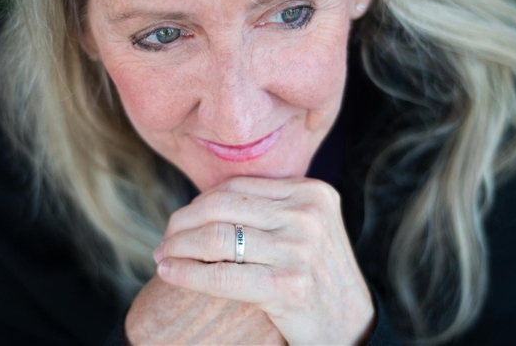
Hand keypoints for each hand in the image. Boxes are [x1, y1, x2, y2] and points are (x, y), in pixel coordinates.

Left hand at [155, 177, 375, 344]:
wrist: (352, 327)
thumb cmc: (319, 278)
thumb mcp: (309, 229)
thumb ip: (272, 209)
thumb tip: (206, 200)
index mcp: (312, 193)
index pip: (236, 187)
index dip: (198, 203)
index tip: (180, 222)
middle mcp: (307, 215)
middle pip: (221, 208)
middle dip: (182, 223)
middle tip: (165, 240)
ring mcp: (299, 249)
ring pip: (215, 238)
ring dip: (177, 247)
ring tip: (163, 256)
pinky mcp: (287, 286)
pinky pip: (221, 276)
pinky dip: (186, 273)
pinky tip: (168, 273)